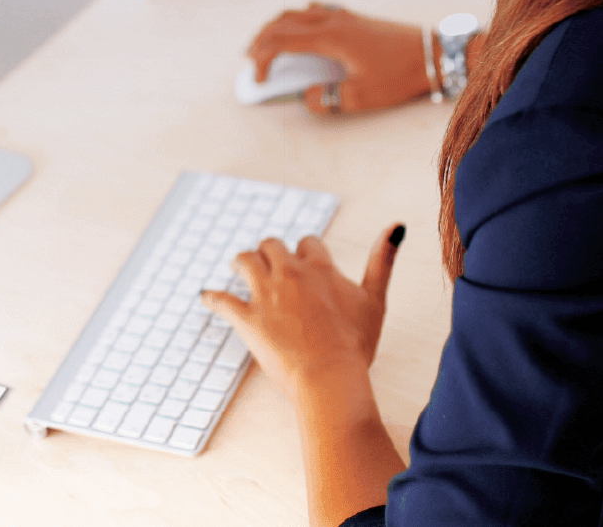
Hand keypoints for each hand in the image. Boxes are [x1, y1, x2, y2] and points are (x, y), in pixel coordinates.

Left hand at [202, 225, 403, 401]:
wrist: (331, 376)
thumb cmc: (356, 343)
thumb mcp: (375, 299)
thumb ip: (384, 260)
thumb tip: (397, 226)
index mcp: (319, 267)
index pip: (308, 243)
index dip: (306, 250)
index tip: (305, 259)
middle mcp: (289, 273)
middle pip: (271, 245)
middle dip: (269, 251)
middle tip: (266, 261)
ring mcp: (266, 294)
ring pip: (244, 261)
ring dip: (241, 262)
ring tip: (238, 267)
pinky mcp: (247, 317)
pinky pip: (221, 299)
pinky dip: (211, 298)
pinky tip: (205, 297)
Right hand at [248, 2, 429, 114]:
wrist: (434, 53)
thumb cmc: (400, 74)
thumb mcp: (361, 97)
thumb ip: (328, 99)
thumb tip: (308, 97)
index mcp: (329, 39)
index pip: (281, 43)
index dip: (263, 60)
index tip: (260, 79)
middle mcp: (332, 22)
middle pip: (283, 22)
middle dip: (261, 39)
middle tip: (250, 57)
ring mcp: (343, 16)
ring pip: (297, 12)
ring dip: (277, 26)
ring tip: (267, 41)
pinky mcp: (354, 17)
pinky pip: (316, 10)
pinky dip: (298, 18)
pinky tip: (300, 29)